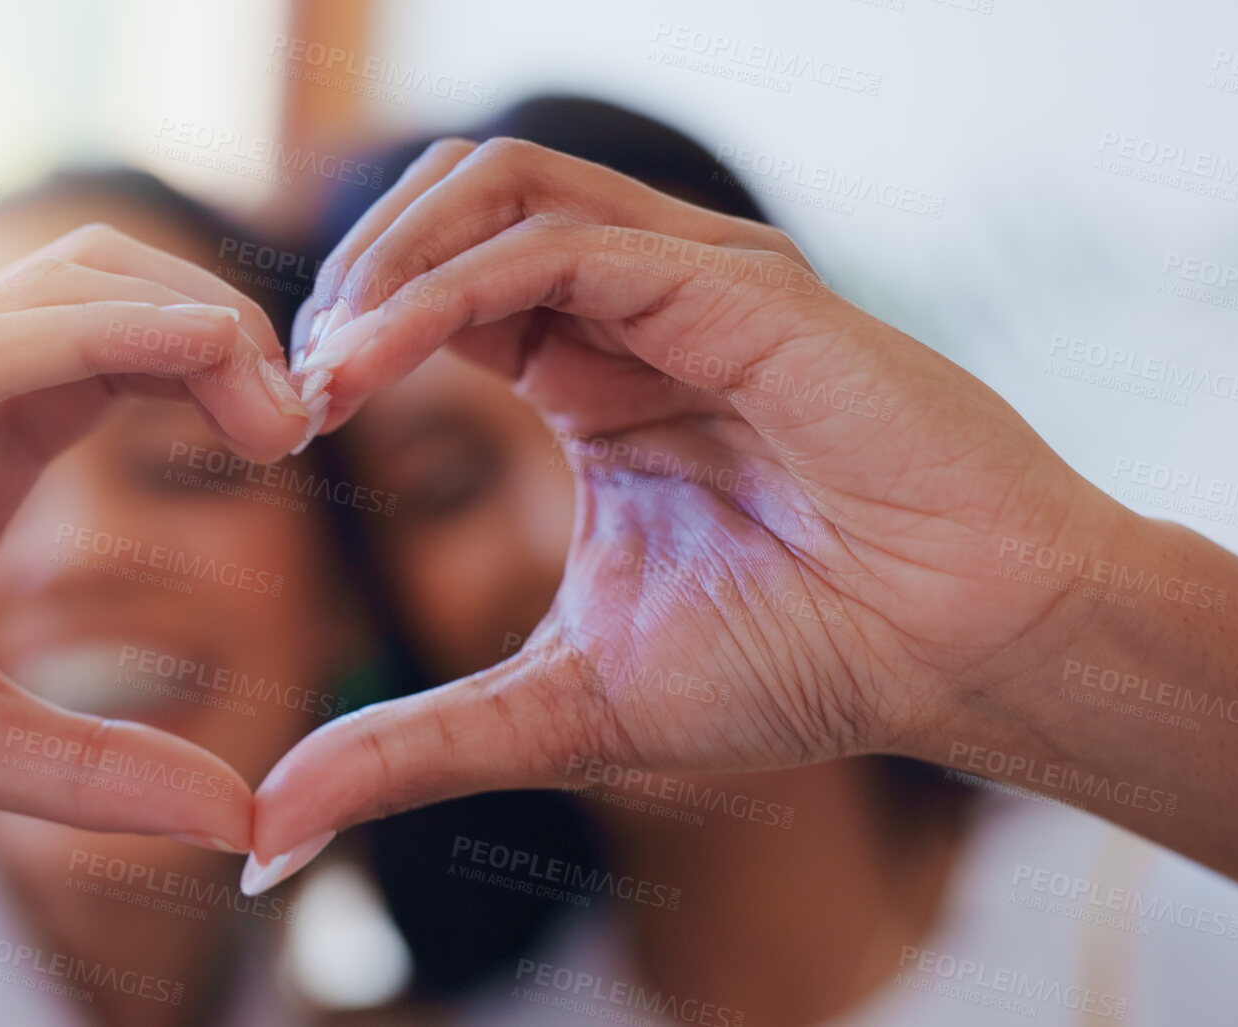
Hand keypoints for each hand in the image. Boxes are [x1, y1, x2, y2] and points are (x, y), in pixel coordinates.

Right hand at [0, 225, 310, 934]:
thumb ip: (99, 770)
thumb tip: (241, 814)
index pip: (127, 344)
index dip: (232, 369)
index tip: (300, 447)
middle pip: (115, 277)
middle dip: (236, 326)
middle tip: (300, 426)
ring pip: (69, 279)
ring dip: (199, 319)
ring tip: (273, 417)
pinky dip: (107, 337)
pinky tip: (187, 379)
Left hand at [244, 138, 1166, 889]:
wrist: (963, 659)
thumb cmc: (802, 665)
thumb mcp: (561, 706)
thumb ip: (417, 743)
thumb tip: (275, 825)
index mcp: (596, 372)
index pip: (440, 286)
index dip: (347, 332)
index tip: (282, 424)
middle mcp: (636, 308)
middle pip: (453, 200)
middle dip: (346, 273)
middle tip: (290, 383)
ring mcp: (689, 283)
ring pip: (499, 187)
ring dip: (384, 261)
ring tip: (323, 366)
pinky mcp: (736, 287)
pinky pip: (557, 249)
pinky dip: (446, 293)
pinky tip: (375, 367)